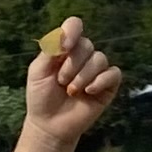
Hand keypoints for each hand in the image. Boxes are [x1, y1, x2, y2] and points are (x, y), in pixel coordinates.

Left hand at [23, 20, 124, 149]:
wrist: (49, 125)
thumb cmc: (41, 96)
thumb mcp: (38, 70)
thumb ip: (50, 49)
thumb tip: (65, 34)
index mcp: (65, 48)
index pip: (75, 26)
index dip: (72, 32)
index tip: (64, 48)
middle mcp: (82, 56)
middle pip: (87, 45)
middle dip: (72, 65)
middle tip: (61, 82)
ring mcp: (96, 71)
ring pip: (99, 59)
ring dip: (83, 76)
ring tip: (71, 91)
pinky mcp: (107, 86)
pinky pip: (113, 74)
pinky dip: (100, 82)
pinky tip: (88, 92)